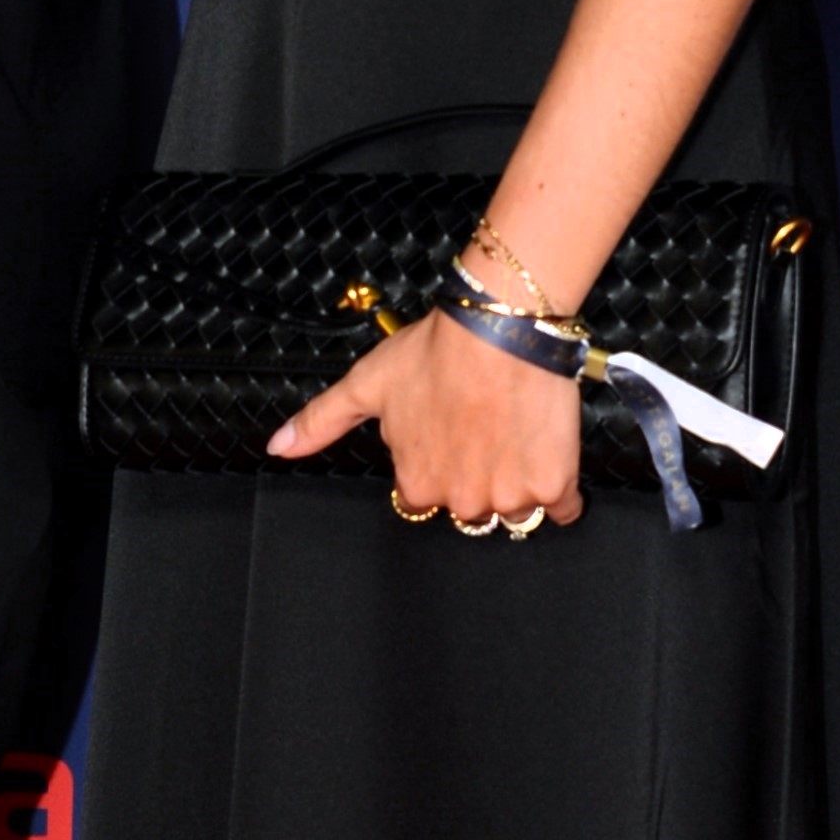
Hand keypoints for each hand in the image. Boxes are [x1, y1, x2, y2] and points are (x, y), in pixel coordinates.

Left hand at [268, 306, 584, 529]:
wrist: (500, 330)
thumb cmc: (436, 353)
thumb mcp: (366, 384)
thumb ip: (321, 421)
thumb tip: (277, 447)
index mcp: (416, 484)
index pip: (426, 495)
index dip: (440, 460)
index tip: (451, 431)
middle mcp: (460, 501)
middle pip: (473, 505)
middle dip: (479, 474)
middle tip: (484, 428)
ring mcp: (509, 498)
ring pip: (516, 508)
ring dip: (518, 481)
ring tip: (514, 433)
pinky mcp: (553, 486)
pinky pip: (561, 507)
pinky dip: (558, 488)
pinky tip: (547, 451)